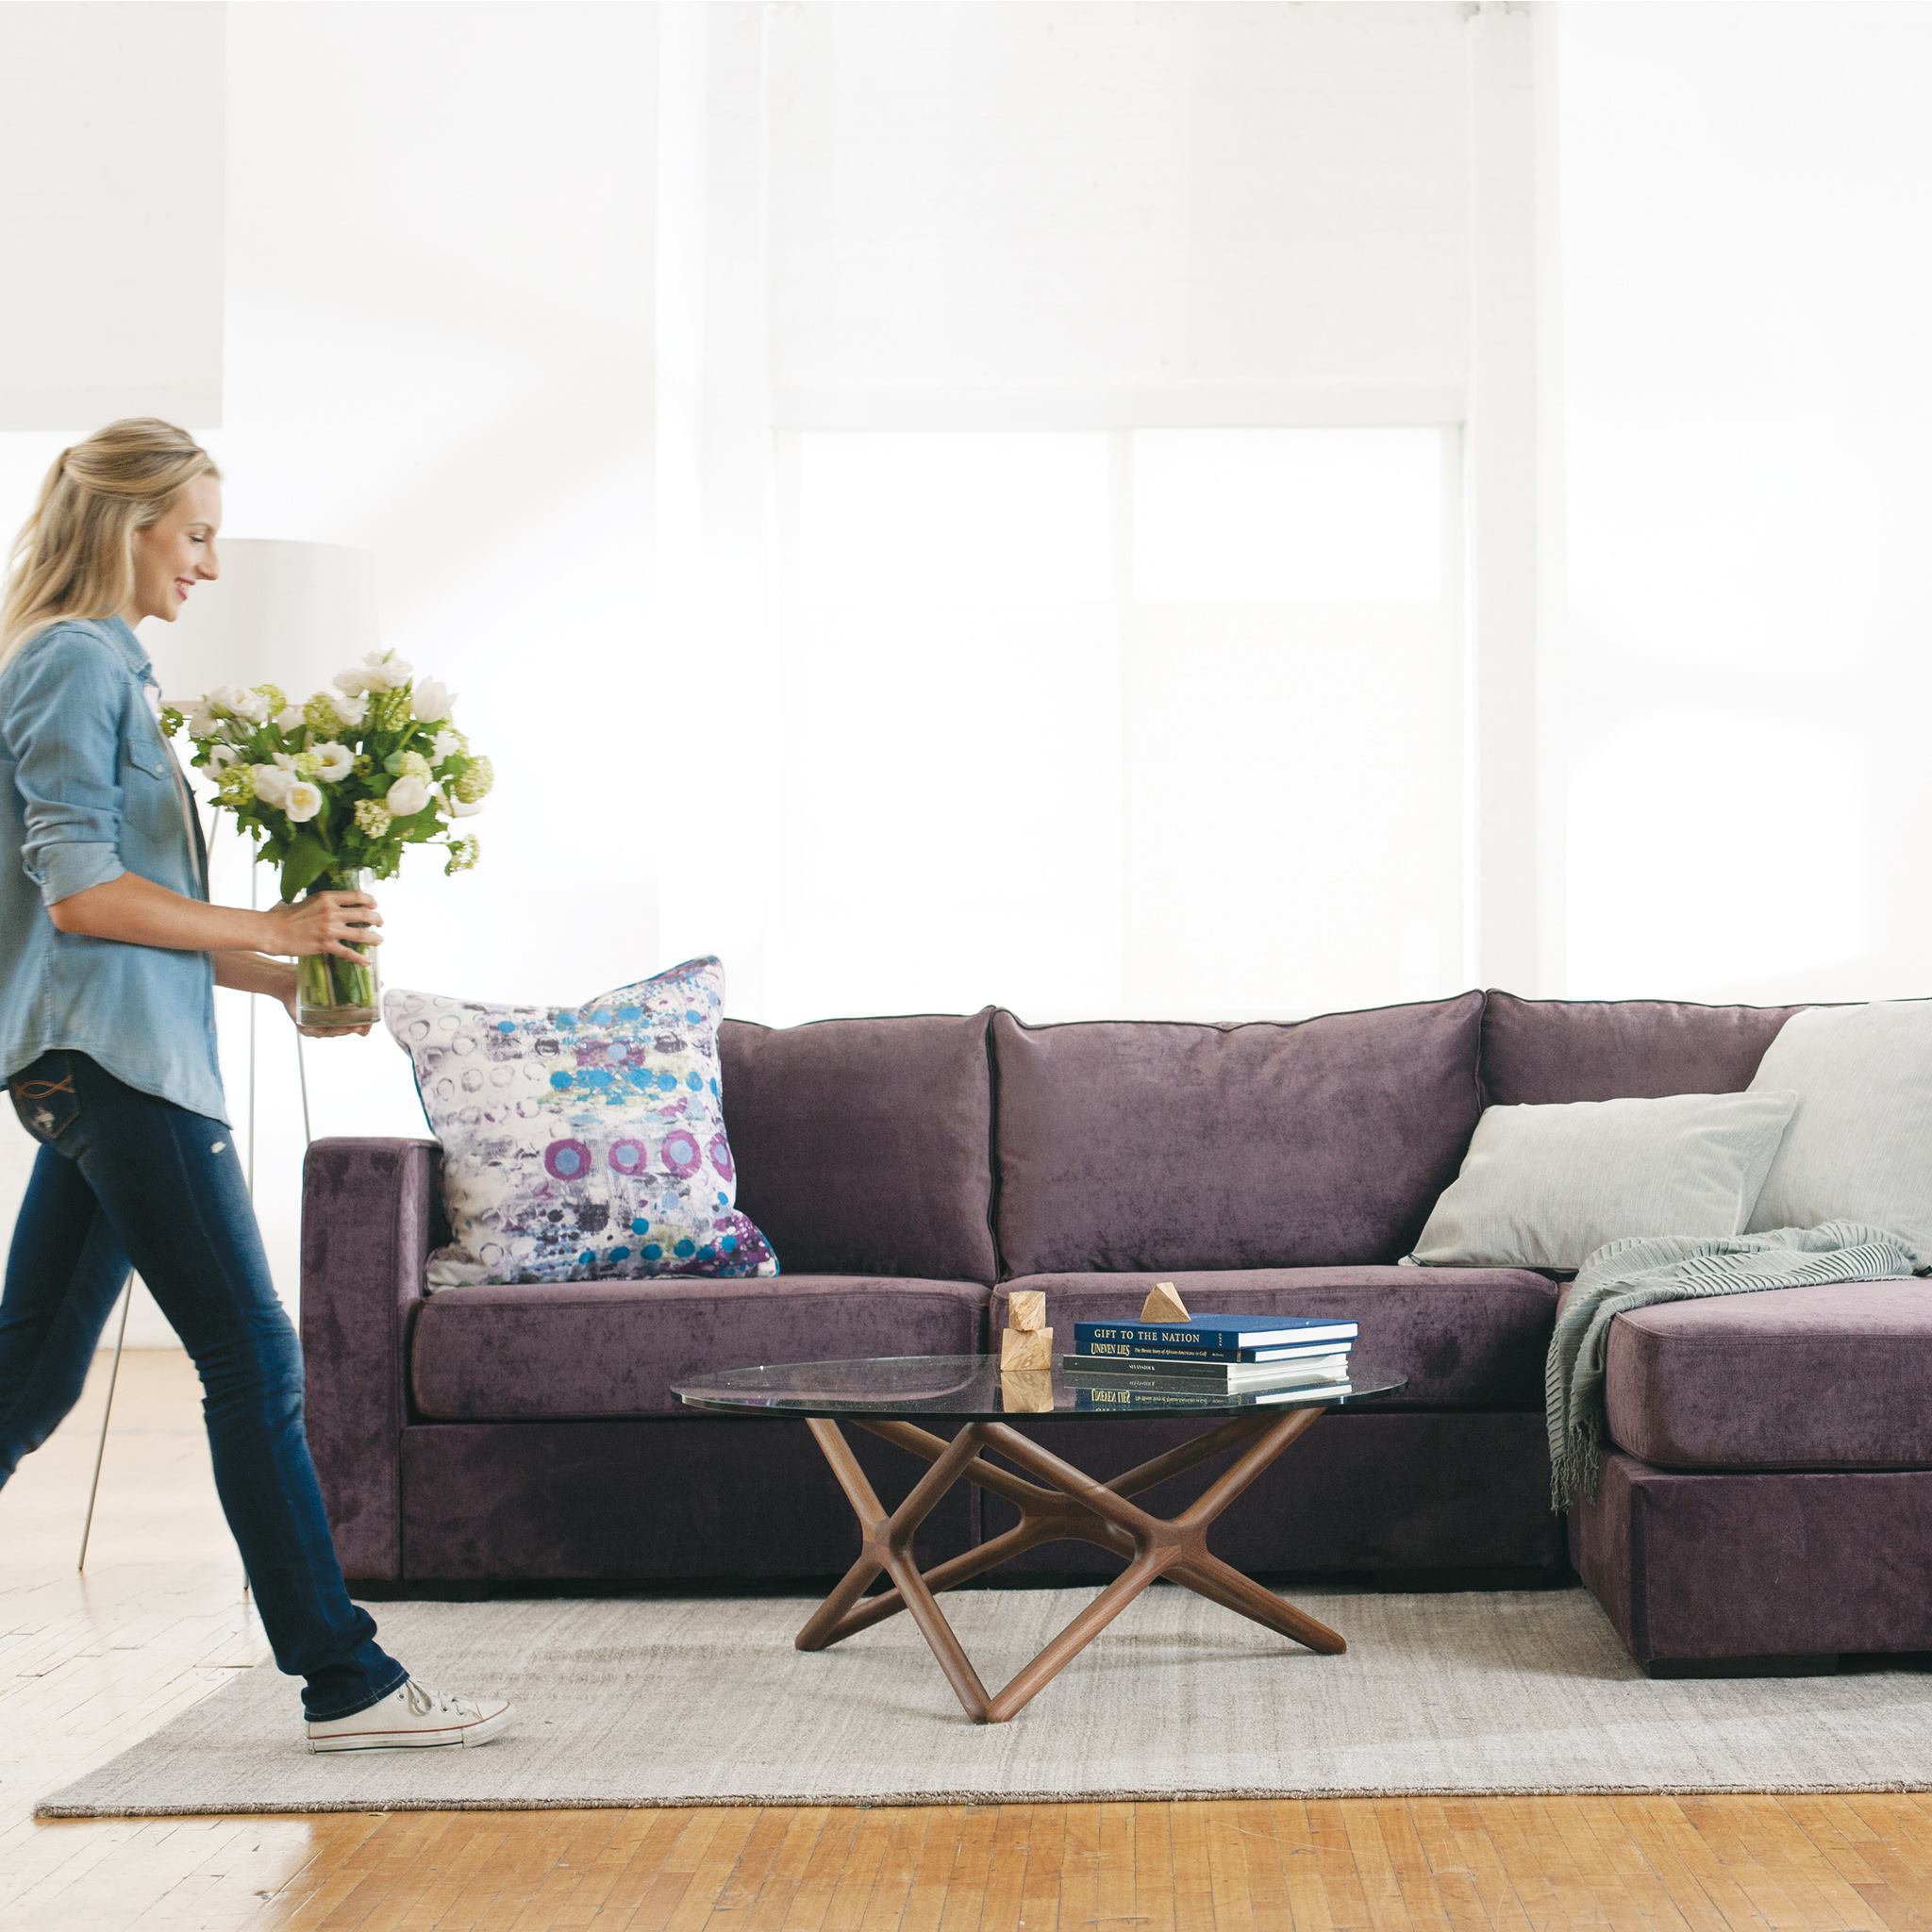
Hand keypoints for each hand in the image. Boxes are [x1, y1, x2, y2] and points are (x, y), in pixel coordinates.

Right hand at [261, 889, 383, 962]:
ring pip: (361, 934)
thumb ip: (321, 902)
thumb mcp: (306, 901)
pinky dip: (360, 959)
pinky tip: (368, 962)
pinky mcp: (325, 945)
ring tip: (379, 940)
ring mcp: (329, 929)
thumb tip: (329, 902)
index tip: (374, 905)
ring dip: (374, 938)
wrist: (272, 931)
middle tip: (380, 922)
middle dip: (377, 919)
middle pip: (364, 914)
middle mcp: (331, 912)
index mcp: (327, 898)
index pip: (357, 895)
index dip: (370, 900)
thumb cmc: (284, 916)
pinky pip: (348, 953)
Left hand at [279, 974, 372, 1037]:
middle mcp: (330, 1023)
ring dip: (339, 1031)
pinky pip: (313, 1032)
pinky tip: (325, 1029)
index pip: (357, 1025)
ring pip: (331, 1032)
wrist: (288, 980)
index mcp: (341, 1016)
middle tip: (360, 1026)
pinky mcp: (304, 1026)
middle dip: (354, 1030)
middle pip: (345, 1030)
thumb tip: (381, 983)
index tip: (369, 1025)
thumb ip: (359, 983)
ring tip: (347, 1027)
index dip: (365, 1027)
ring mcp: (318, 1026)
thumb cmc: (313, 981)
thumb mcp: (339, 980)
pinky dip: (319, 1031)